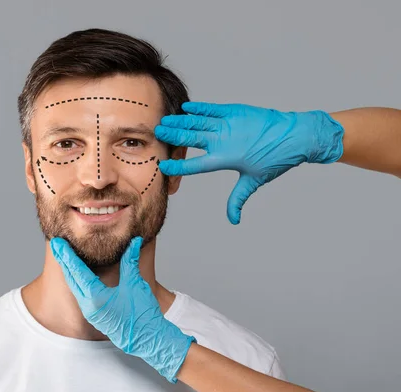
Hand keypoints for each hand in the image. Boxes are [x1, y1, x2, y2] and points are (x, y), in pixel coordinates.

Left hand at [50, 236, 196, 382]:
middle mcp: (89, 307)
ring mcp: (91, 314)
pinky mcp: (95, 317)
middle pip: (71, 279)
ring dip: (69, 272)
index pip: (77, 271)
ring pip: (75, 288)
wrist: (149, 340)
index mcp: (96, 298)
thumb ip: (130, 261)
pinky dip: (77, 282)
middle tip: (56, 246)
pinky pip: (81, 296)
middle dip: (63, 261)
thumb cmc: (143, 315)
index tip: (57, 243)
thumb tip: (133, 242)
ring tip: (64, 257)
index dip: (67, 255)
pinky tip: (78, 276)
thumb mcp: (135, 284)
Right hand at [155, 102, 344, 223]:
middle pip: (191, 139)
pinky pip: (212, 109)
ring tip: (165, 121)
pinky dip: (199, 109)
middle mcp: (224, 141)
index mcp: (225, 159)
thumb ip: (238, 200)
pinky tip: (187, 108)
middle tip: (157, 133)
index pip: (195, 165)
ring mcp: (229, 124)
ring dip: (180, 122)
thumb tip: (233, 221)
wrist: (297, 136)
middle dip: (172, 136)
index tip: (162, 165)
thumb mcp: (254, 181)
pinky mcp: (236, 111)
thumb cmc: (276, 159)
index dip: (177, 166)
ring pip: (198, 123)